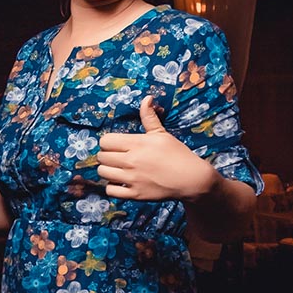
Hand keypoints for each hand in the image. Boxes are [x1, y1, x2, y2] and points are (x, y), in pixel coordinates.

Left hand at [98, 96, 216, 201]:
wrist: (190, 178)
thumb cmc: (177, 154)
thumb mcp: (162, 133)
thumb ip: (149, 117)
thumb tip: (147, 98)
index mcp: (137, 144)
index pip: (105, 141)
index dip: (108, 142)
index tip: (116, 145)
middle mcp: (132, 161)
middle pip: (101, 157)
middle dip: (106, 155)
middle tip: (116, 157)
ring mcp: (132, 178)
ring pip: (103, 173)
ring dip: (107, 170)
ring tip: (117, 169)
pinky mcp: (135, 194)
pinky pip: (111, 191)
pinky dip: (112, 186)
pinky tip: (120, 182)